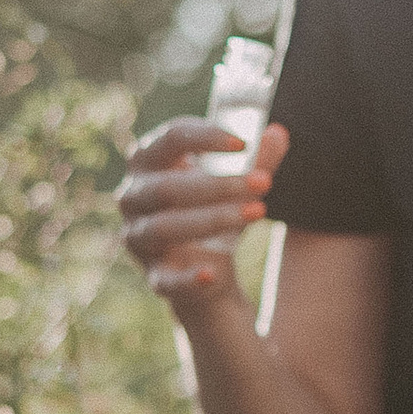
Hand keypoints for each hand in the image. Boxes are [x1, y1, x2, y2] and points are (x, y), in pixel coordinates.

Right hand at [117, 117, 284, 314]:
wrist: (208, 270)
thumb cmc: (214, 212)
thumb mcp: (236, 186)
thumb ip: (256, 162)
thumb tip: (278, 133)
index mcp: (149, 162)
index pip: (171, 138)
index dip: (206, 137)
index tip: (244, 143)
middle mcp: (133, 197)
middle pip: (166, 187)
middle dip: (217, 184)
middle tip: (263, 182)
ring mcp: (138, 238)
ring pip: (164, 227)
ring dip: (212, 219)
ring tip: (257, 212)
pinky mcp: (155, 276)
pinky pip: (166, 280)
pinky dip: (187, 278)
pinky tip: (211, 274)